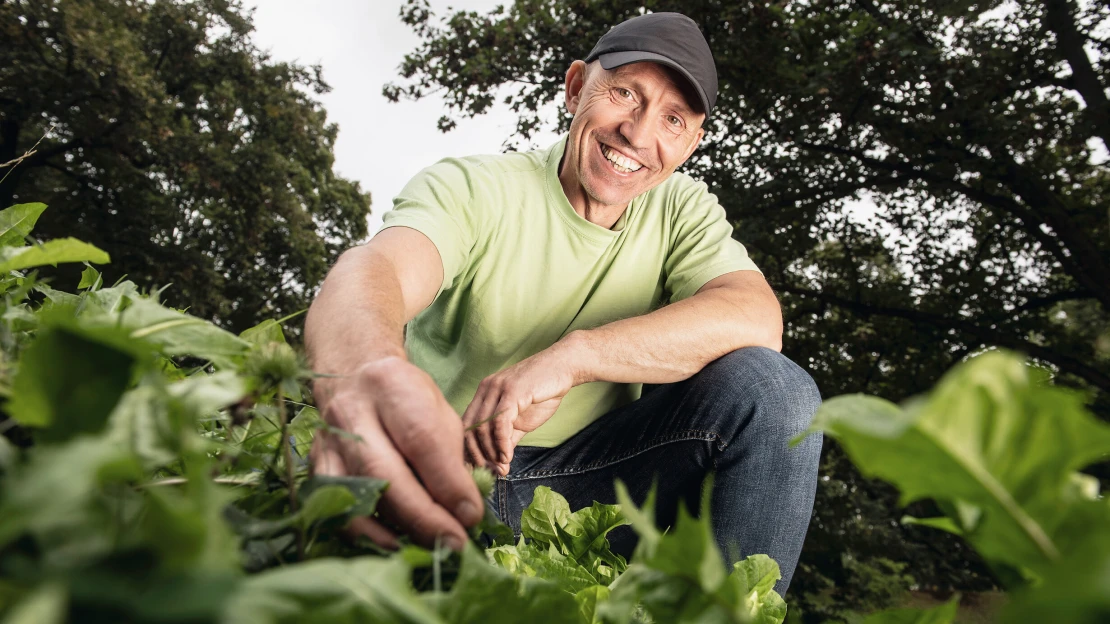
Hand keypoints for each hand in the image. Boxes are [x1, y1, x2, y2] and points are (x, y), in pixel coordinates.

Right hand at [310, 356, 483, 550]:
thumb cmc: (406, 399)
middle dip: (423, 516)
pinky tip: (394, 543)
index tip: (471, 515)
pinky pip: (337, 508)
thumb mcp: (438, 413)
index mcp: (392, 386)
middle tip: (454, 543)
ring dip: (396, 529)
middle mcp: (353, 412)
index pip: (421, 439)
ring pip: (356, 494)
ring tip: (429, 547)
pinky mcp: (316, 467)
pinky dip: (366, 533)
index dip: (447, 483)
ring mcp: (328, 442)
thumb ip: (450, 458)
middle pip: (384, 472)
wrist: (353, 378)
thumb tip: (463, 512)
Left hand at [461, 342, 579, 475]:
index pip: (466, 426)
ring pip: (482, 427)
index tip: (480, 469)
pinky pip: (500, 422)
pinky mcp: (512, 392)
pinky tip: (507, 456)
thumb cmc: (543, 392)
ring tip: (501, 467)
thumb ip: (508, 439)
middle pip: (470, 428)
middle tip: (490, 472)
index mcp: (483, 394)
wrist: (564, 368)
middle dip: (477, 455)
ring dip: (490, 452)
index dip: (470, 450)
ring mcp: (497, 389)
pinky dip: (501, 443)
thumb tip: (499, 464)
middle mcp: (486, 389)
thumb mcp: (521, 421)